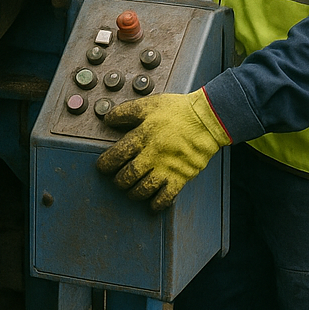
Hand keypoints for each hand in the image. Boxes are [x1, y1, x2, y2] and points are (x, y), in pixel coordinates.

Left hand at [95, 89, 230, 210]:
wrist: (206, 120)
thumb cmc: (176, 111)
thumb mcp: (147, 105)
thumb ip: (124, 112)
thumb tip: (107, 119)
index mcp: (141, 137)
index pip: (116, 156)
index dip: (105, 164)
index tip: (102, 167)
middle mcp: (152, 155)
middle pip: (128, 176)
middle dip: (119, 181)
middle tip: (117, 180)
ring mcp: (167, 168)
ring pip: (143, 189)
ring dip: (134, 193)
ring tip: (131, 191)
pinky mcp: (181, 177)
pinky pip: (166, 197)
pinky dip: (157, 204)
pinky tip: (152, 204)